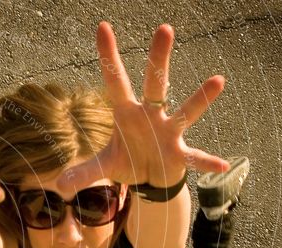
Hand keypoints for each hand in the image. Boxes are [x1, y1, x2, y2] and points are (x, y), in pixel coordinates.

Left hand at [56, 22, 230, 192]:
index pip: (115, 81)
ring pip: (185, 113)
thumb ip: (83, 173)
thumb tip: (59, 185)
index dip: (108, 56)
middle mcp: (150, 116)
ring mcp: (168, 133)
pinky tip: (221, 165)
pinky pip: (196, 157)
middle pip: (155, 83)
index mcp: (127, 113)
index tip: (102, 27)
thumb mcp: (103, 167)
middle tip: (164, 27)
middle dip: (159, 59)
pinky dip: (207, 161)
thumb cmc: (128, 160)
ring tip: (218, 80)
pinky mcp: (181, 155)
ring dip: (199, 99)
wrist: (151, 179)